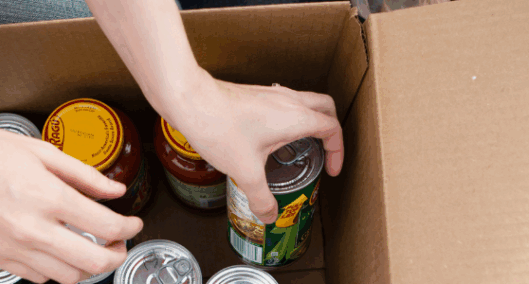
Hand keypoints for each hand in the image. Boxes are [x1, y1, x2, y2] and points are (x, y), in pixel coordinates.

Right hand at [0, 116, 142, 283]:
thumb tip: (115, 190)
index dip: (130, 227)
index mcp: (48, 198)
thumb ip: (84, 175)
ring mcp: (12, 249)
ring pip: (68, 277)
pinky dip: (57, 269)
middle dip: (118, 255)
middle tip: (121, 242)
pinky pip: (38, 277)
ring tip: (92, 247)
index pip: (108, 227)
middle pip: (94, 263)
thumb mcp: (40, 151)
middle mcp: (32, 230)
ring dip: (88, 266)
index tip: (134, 221)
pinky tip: (59, 249)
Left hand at [160, 72, 344, 223]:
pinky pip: (285, 102)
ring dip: (311, 120)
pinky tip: (273, 135)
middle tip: (327, 150)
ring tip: (303, 145)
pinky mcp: (256, 94)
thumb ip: (261, 197)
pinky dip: (291, 116)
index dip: (338, 150)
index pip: (332, 128)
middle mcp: (288, 100)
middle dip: (332, 129)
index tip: (332, 168)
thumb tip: (269, 214)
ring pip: (305, 101)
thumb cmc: (219, 126)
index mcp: (296, 117)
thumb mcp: (245, 171)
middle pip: (326, 107)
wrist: (189, 99)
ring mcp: (271, 94)